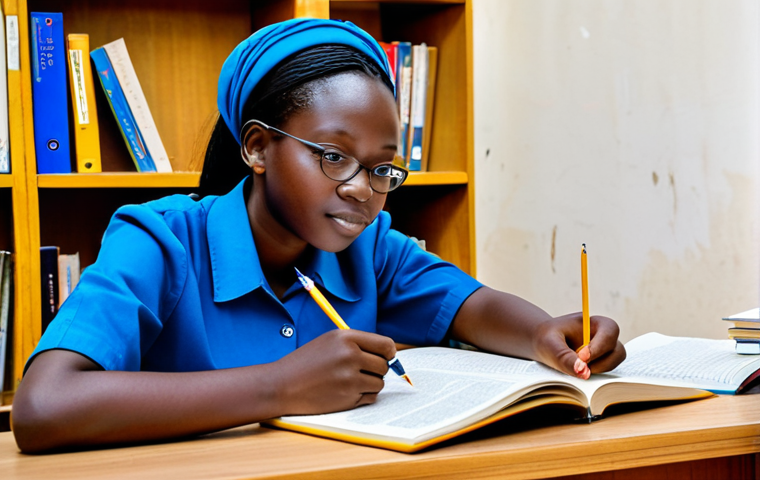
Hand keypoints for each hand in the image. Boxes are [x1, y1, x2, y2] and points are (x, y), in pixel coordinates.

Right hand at [271, 329, 395, 414]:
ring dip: (369, 384)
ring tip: (348, 381)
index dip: (388, 353)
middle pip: (384, 366)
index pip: (386, 345)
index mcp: (346, 338)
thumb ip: (358, 343)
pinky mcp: (348, 398)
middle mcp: (350, 356)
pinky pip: (370, 398)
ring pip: (379, 383)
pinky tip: (345, 391)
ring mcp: (350, 379)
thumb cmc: (306, 362)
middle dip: (376, 369)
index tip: (386, 357)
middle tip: (359, 371)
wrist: (282, 385)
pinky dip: (362, 396)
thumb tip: (390, 353)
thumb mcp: (330, 341)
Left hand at [533, 313, 625, 379]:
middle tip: (578, 367)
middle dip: (600, 362)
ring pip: (613, 364)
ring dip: (595, 370)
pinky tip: (575, 371)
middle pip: (617, 351)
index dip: (599, 346)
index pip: (610, 331)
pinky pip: (605, 374)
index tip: (582, 357)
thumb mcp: (549, 344)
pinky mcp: (600, 365)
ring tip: (573, 367)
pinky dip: (591, 376)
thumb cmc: (546, 338)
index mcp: (594, 323)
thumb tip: (583, 372)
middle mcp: (603, 337)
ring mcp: (603, 352)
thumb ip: (564, 356)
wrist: (541, 343)